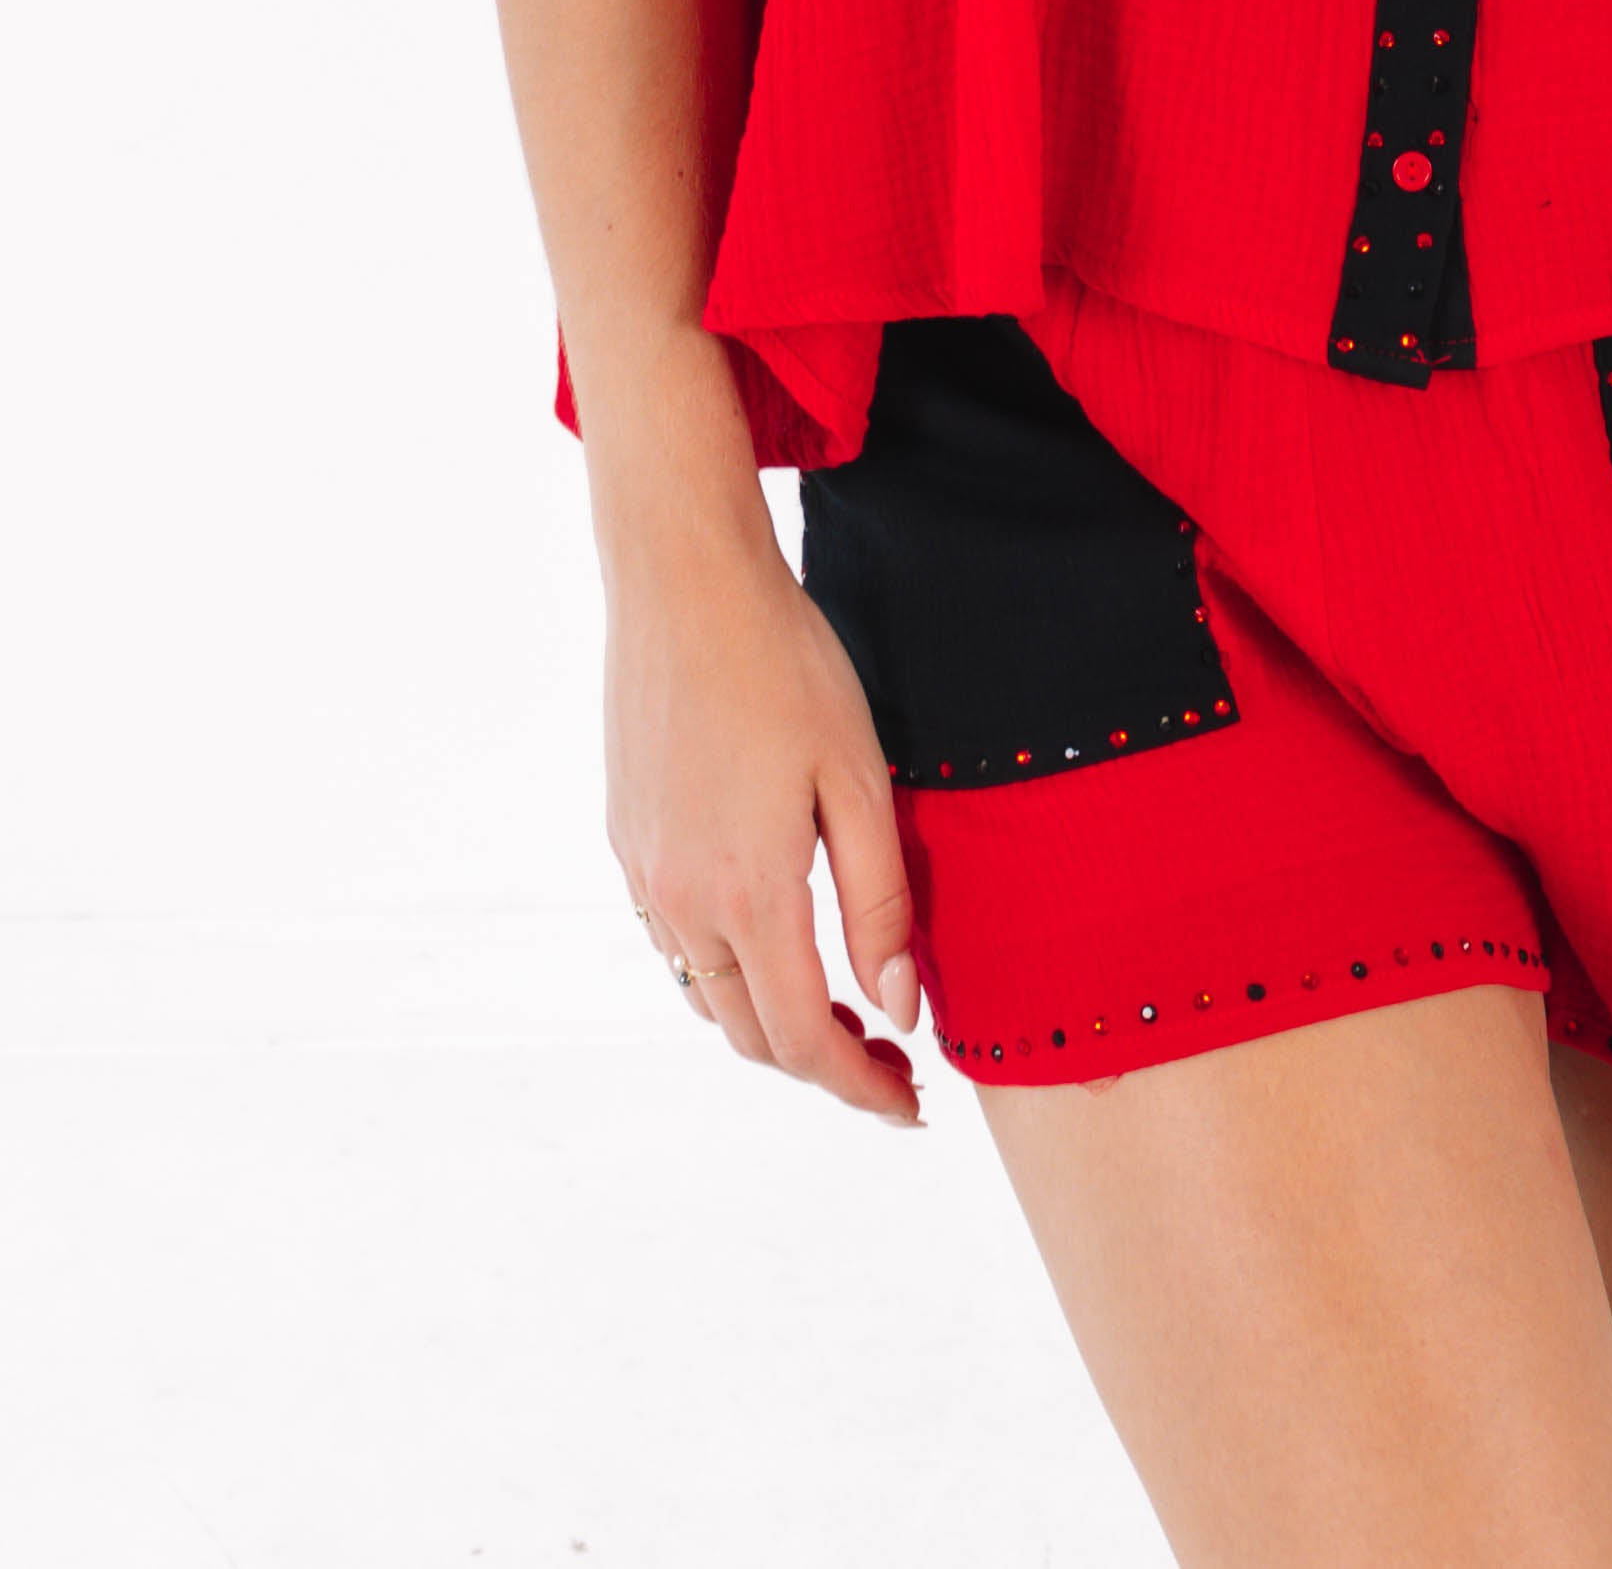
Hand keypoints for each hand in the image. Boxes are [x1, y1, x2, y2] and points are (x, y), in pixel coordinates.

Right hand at [603, 491, 926, 1125]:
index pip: (806, 1038)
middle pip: (751, 1035)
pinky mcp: (625, 842)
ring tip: (841, 1008)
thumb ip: (879, 904)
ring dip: (771, 1021)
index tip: (909, 1104)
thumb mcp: (859, 782)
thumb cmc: (786, 668)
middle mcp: (682, 903)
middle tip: (889, 1059)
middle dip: (822, 1064)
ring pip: (706, 996)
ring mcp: (644, 875)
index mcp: (749, 895)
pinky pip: (674, 945)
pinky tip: (772, 938)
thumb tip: (898, 1008)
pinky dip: (726, 971)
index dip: (860, 1088)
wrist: (685, 585)